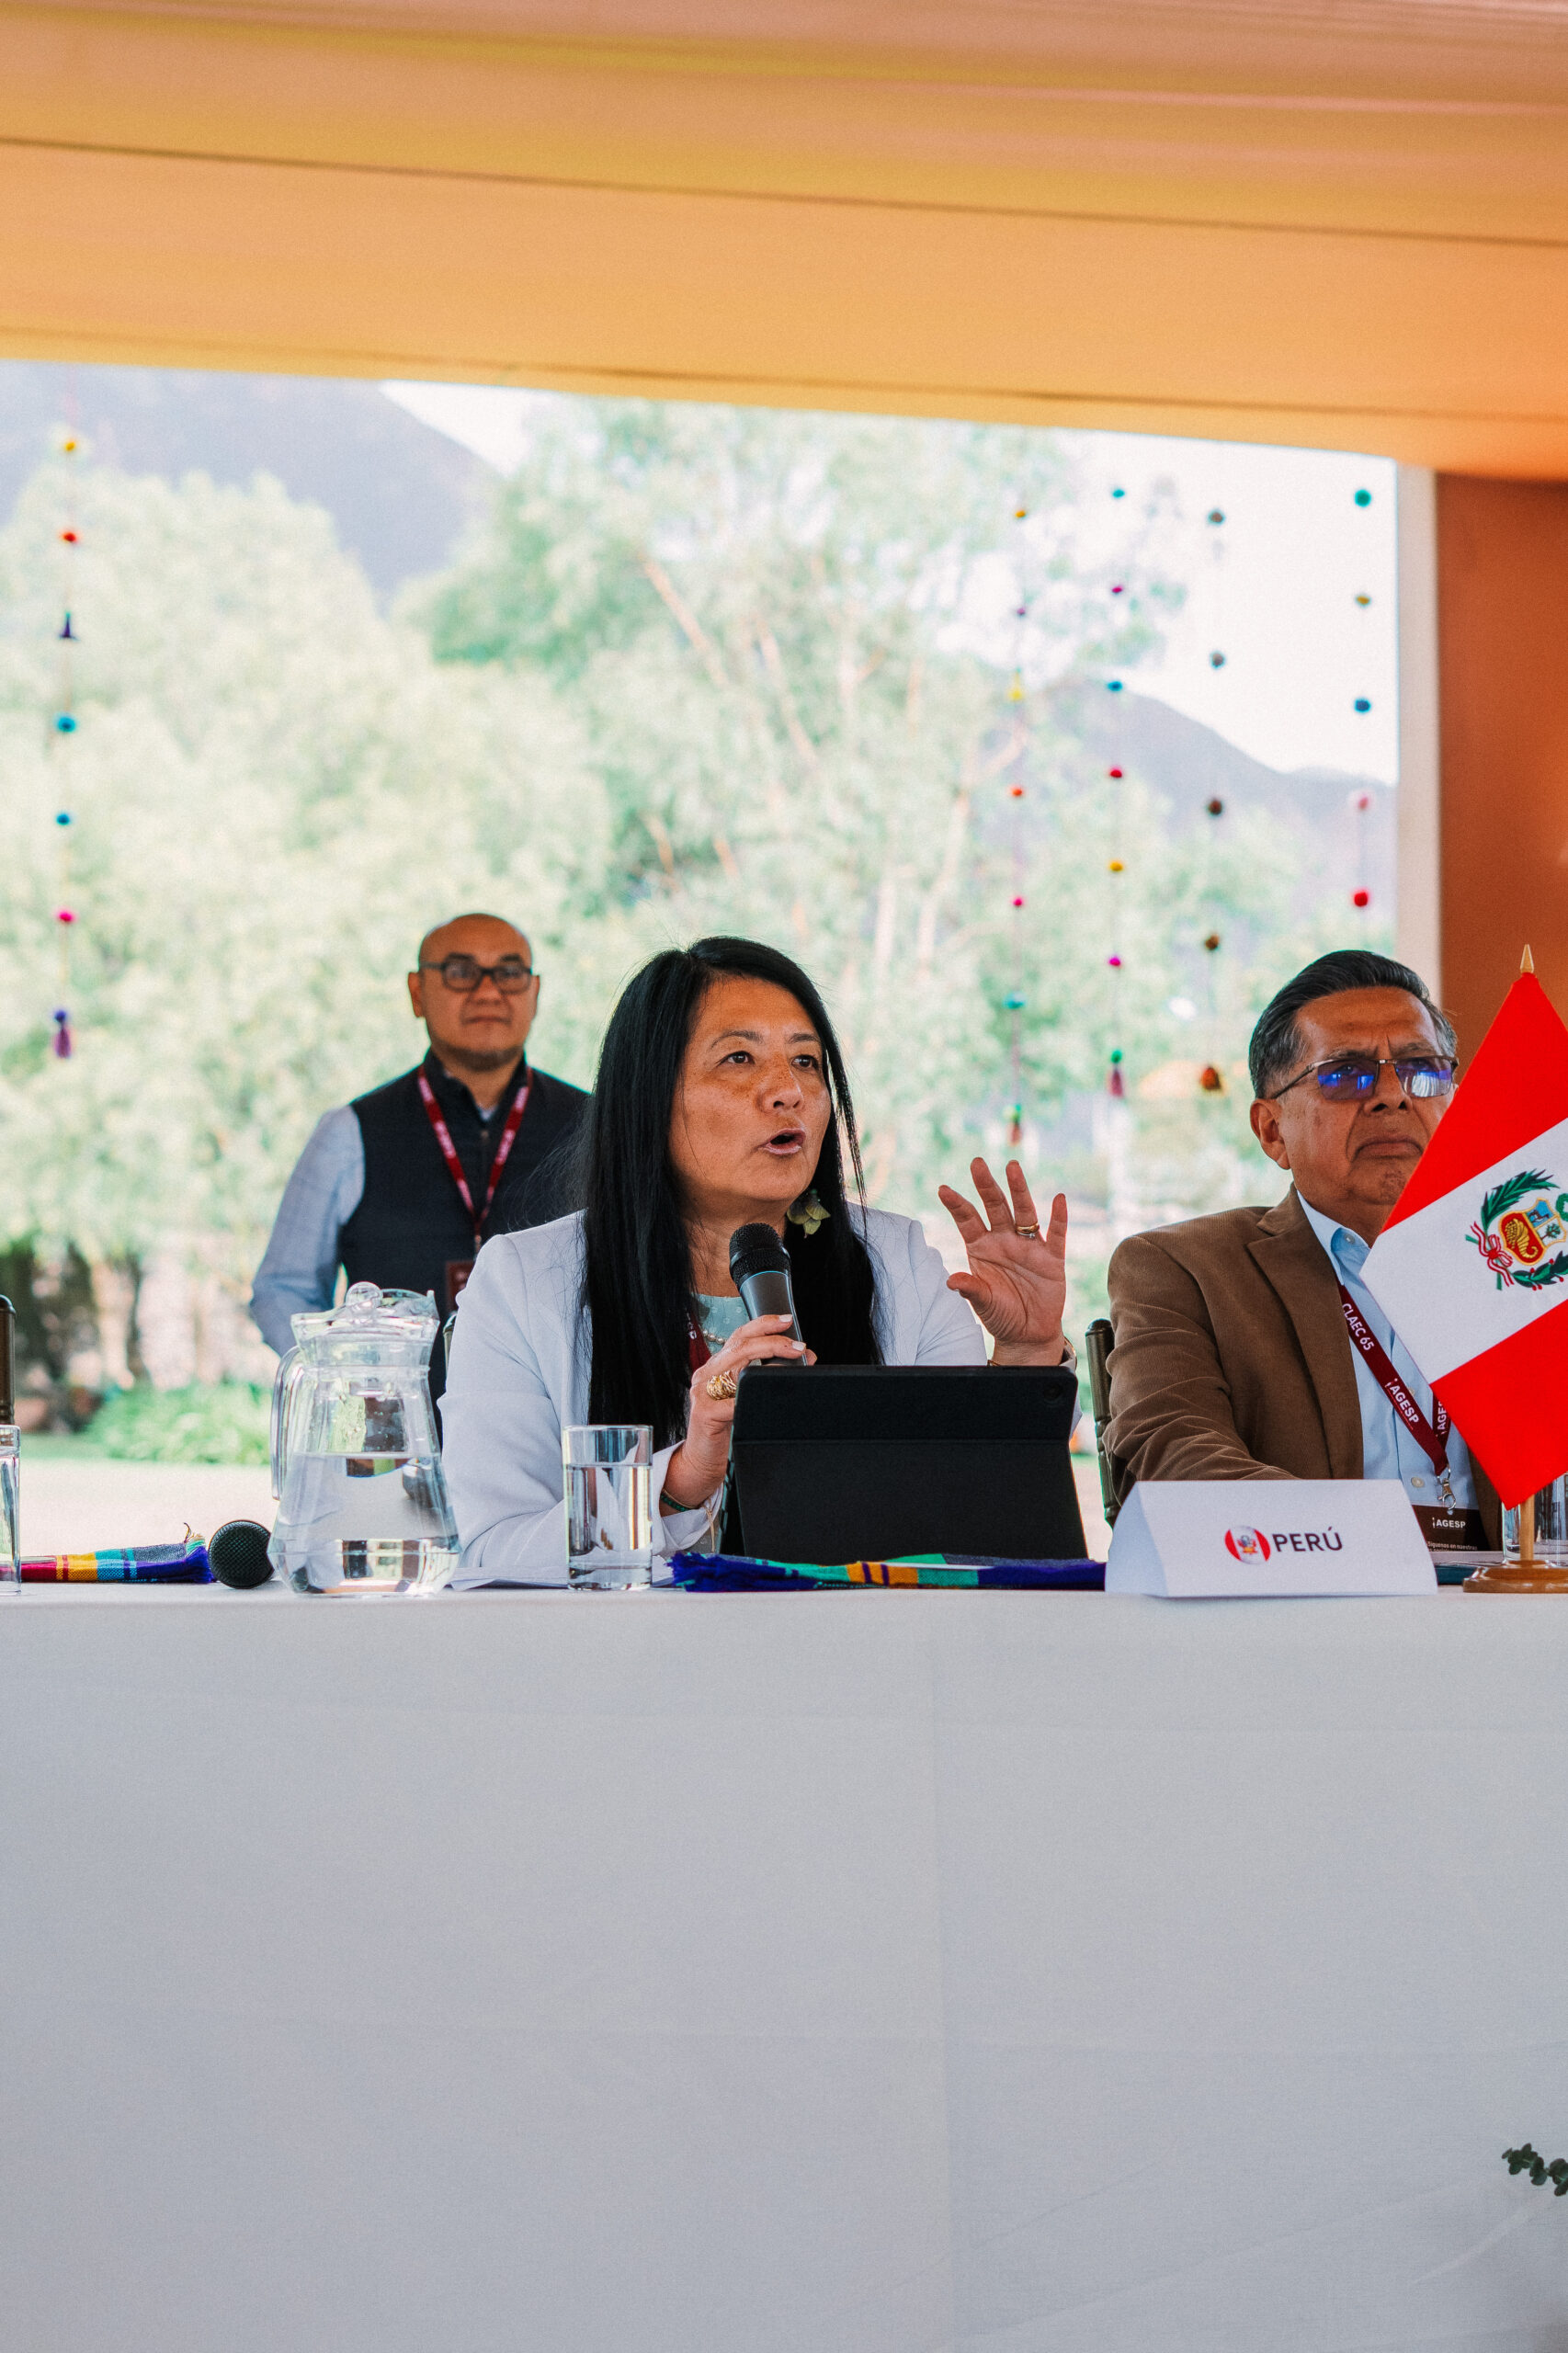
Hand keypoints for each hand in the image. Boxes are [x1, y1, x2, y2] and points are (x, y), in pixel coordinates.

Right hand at [661, 1314, 815, 1510]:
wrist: (699, 1461)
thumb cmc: (724, 1430)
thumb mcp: (741, 1398)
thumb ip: (758, 1379)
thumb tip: (797, 1361)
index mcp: (714, 1367)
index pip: (738, 1337)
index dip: (762, 1325)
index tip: (786, 1320)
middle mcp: (705, 1374)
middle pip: (740, 1347)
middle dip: (773, 1341)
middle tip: (798, 1346)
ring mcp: (702, 1393)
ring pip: (737, 1366)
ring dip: (769, 1359)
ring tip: (792, 1359)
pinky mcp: (704, 1414)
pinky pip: (733, 1401)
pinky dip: (751, 1396)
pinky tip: (767, 1395)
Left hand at [937, 1158, 1068, 1364]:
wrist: (1028, 1334)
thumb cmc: (1000, 1314)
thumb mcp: (982, 1303)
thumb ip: (971, 1289)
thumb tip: (952, 1280)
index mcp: (981, 1248)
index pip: (967, 1221)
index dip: (956, 1205)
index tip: (943, 1189)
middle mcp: (1004, 1241)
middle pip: (995, 1207)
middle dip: (987, 1186)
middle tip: (977, 1163)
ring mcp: (1028, 1247)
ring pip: (1024, 1213)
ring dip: (1019, 1190)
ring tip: (1012, 1167)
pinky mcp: (1051, 1258)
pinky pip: (1056, 1234)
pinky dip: (1058, 1218)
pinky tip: (1059, 1199)